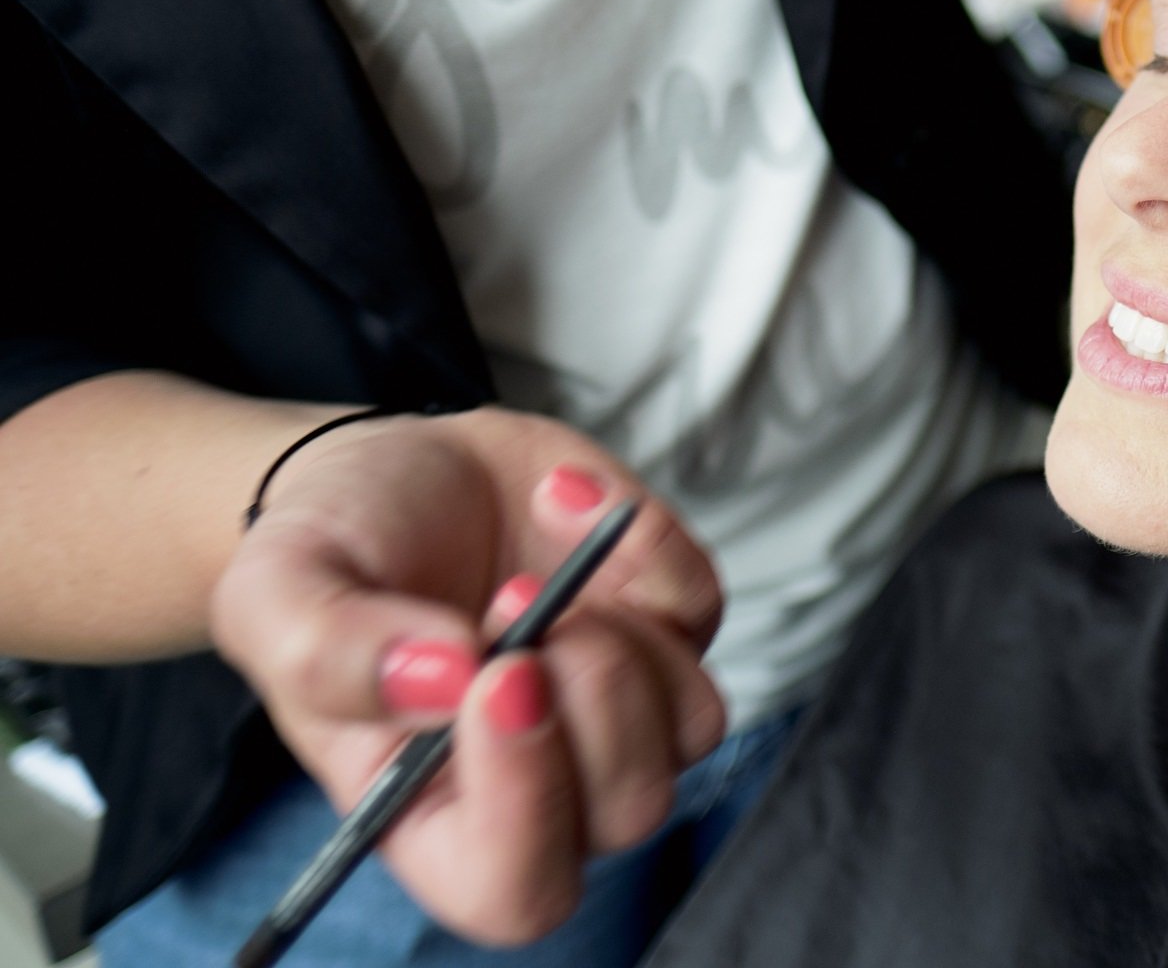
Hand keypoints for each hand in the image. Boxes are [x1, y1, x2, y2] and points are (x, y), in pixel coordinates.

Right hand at [210, 407, 724, 944]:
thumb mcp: (278, 592)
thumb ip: (327, 653)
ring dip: (623, 637)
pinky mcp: (666, 622)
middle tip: (509, 603)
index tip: (500, 682)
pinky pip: (701, 608)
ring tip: (524, 573)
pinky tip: (560, 501)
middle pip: (629, 810)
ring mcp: (620, 704)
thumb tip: (439, 680)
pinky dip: (645, 544)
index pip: (514, 890)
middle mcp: (543, 778)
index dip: (526, 813)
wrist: (391, 465)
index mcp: (432, 814)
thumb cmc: (333, 552)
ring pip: (692, 725)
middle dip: (590, 703)